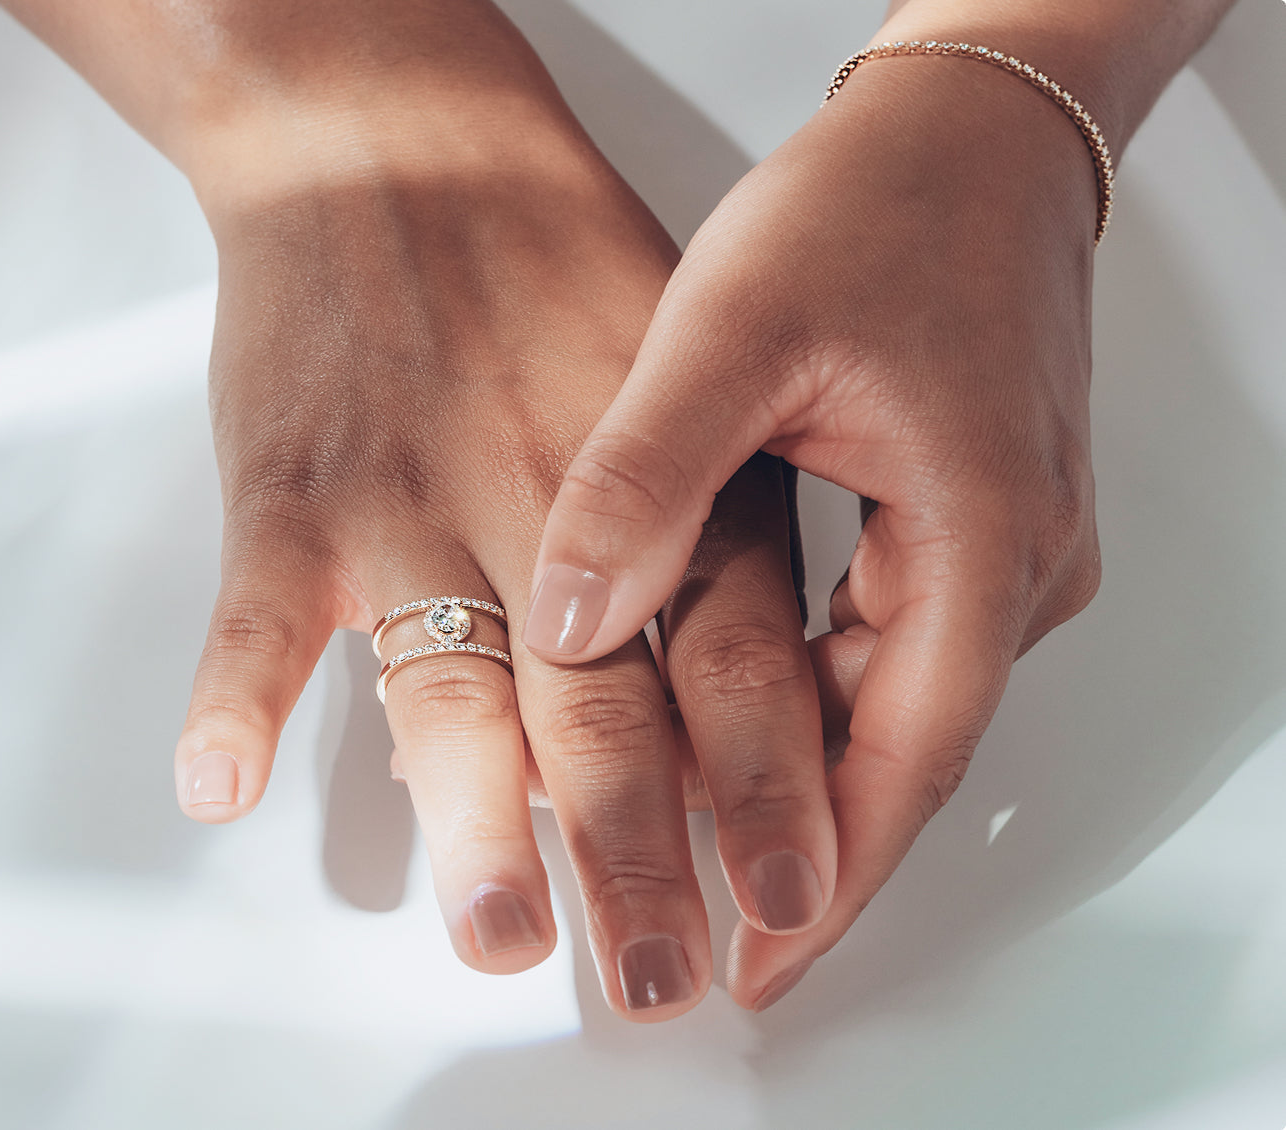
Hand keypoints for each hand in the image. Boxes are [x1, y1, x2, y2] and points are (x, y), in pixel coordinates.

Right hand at [168, 14, 823, 1020]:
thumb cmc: (555, 273)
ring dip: (477, 820)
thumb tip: (740, 720)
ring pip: (452, 683)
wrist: (400, 150)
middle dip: (639, 856)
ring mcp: (413, 502)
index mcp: (662, 492)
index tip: (790, 903)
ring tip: (501, 933)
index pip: (735, 665)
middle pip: (606, 710)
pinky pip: (255, 613)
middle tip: (656, 977)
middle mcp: (548, 508)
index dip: (769, 790)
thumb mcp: (691, 388)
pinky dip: (233, 698)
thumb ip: (715, 547)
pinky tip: (219, 786)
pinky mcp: (292, 492)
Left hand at [527, 41, 1103, 1007]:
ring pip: (894, 698)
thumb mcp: (734, 331)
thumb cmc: (882, 201)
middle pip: (902, 750)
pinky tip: (744, 708)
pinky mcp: (971, 516)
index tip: (760, 962)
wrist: (969, 127)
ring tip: (709, 834)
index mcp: (982, 539)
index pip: (901, 764)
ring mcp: (1002, 544)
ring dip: (804, 769)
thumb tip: (571, 624)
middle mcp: (1016, 565)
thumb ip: (646, 482)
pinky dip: (817, 689)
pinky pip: (894, 639)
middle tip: (707, 919)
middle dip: (804, 844)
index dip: (826, 880)